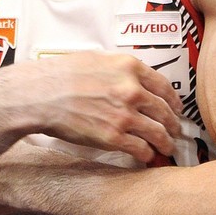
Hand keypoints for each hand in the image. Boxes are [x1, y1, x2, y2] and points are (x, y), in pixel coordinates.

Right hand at [14, 50, 183, 163]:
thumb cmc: (59, 75)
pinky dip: (147, 155)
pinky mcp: (114, 137)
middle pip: (165, 111)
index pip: (165, 86)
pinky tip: (146, 156)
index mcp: (130, 67)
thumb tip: (131, 76)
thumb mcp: (95, 58)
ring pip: (158, 133)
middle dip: (173, 124)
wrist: (39, 95)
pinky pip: (141, 149)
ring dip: (165, 143)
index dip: (174, 101)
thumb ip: (119, 68)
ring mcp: (125, 115)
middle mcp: (132, 90)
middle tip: (175, 131)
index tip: (176, 109)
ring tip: (166, 148)